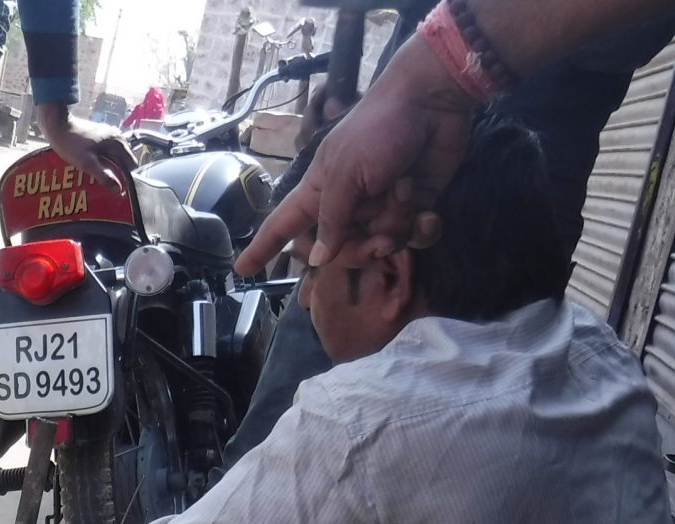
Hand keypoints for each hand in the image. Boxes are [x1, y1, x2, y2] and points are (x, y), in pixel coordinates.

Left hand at [36, 102, 135, 194]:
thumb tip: (118, 190)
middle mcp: (117, 138)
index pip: (132, 166)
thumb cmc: (71, 143)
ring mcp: (108, 136)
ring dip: (108, 169)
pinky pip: (106, 153)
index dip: (126, 178)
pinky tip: (91, 167)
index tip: (116, 189)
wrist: (57, 125)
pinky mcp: (99, 137)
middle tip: (104, 186)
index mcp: (118, 142)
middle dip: (116, 174)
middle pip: (123, 162)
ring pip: (114, 158)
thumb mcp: (87, 163)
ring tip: (96, 179)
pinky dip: (101, 162)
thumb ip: (104, 176)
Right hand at [235, 37, 472, 275]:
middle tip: (380, 238)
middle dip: (362, 250)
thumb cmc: (377, 129)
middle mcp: (347, 204)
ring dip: (396, 227)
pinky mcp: (414, 206)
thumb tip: (317, 260)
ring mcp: (380, 207)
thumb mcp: (345, 174)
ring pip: (381, 246)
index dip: (263, 248)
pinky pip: (414, 237)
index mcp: (319, 191)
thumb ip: (331, 220)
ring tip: (406, 195)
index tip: (242, 270)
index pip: (282, 225)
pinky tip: (428, 212)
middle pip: (340, 252)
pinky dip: (423, 229)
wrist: (432, 103)